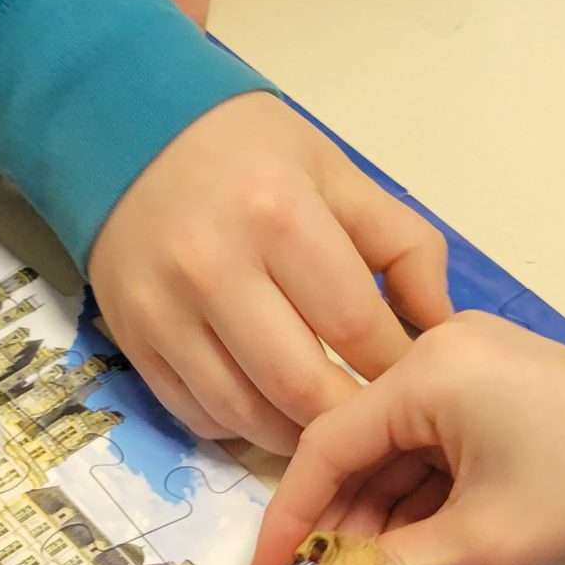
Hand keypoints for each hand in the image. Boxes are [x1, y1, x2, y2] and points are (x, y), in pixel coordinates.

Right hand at [88, 93, 447, 454]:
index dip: (393, 367)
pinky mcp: (130, 339)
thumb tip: (438, 324)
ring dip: (295, 434)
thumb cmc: (245, 151)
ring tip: (324, 422)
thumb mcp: (335, 171)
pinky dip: (239, 425)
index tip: (410, 378)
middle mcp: (214, 267)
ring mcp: (163, 310)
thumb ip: (402, 245)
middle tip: (373, 419)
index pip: (354, 326)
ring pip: (244, 412)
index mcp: (277, 215)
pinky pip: (193, 411)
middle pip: (299, 385)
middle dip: (349, 417)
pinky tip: (265, 408)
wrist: (126, 130)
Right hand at [252, 313, 564, 564]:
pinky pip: (432, 449)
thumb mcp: (486, 543)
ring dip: (378, 518)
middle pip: (357, 444)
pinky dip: (417, 502)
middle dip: (337, 522)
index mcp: (429, 370)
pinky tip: (409, 555)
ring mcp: (471, 370)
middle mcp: (439, 353)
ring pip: (394, 452)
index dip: (289, 517)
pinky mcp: (498, 392)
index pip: (325, 443)